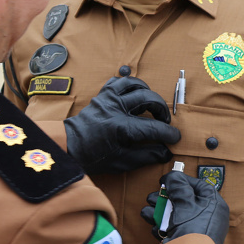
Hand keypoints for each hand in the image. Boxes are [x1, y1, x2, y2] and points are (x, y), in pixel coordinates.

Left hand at [63, 76, 179, 173]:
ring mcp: (108, 99)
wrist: (69, 147)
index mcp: (121, 128)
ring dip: (147, 92)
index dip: (168, 133)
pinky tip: (134, 93)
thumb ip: (147, 155)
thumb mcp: (122, 162)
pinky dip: (129, 84)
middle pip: (148, 99)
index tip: (175, 137)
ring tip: (151, 105)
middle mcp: (115, 109)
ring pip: (134, 84)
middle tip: (163, 121)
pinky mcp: (102, 95)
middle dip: (161, 109)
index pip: (153, 127)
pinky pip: (118, 81)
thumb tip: (165, 152)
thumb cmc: (93, 157)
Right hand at [142, 171, 229, 243]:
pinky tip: (154, 226)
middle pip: (183, 200)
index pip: (198, 186)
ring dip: (159, 211)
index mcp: (213, 203)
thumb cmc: (193, 226)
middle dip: (165, 198)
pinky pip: (174, 228)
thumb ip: (178, 186)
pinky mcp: (187, 240)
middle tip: (152, 197)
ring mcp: (196, 229)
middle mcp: (207, 215)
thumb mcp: (185, 201)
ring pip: (175, 214)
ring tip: (147, 212)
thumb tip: (172, 176)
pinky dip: (163, 226)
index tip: (166, 180)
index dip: (181, 181)